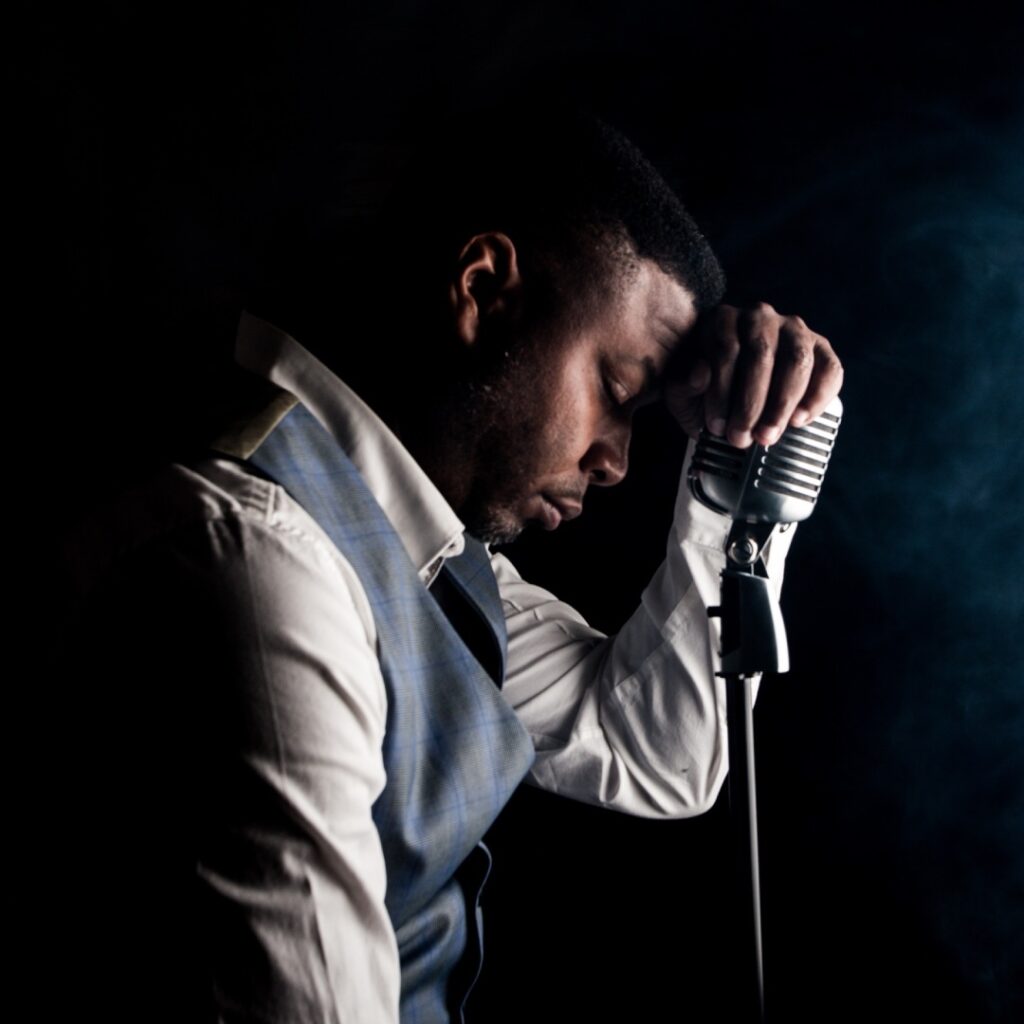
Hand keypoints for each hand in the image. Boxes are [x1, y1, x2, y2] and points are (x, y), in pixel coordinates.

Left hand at [665, 302, 842, 446]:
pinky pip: (829, 369)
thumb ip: (684, 384)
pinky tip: (800, 421)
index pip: (725, 349)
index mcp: (723, 319)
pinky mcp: (821, 348)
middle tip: (742, 439)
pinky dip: (818, 398)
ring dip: (782, 404)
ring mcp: (794, 329)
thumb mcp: (682, 391)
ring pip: (796, 361)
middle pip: (761, 354)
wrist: (736, 394)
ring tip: (768, 436)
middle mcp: (760, 316)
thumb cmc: (705, 391)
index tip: (717, 427)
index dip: (721, 392)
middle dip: (751, 403)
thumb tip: (701, 374)